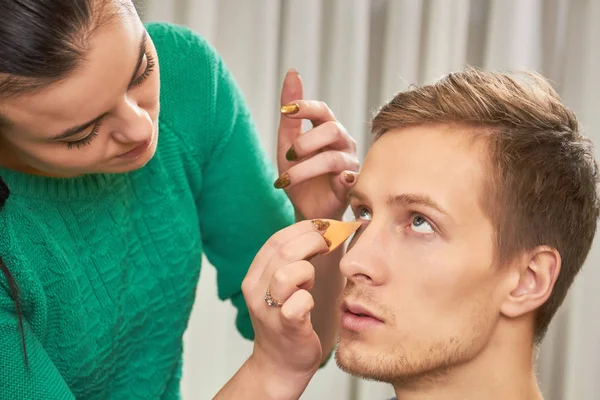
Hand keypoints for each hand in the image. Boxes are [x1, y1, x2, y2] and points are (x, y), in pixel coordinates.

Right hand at [241, 220, 330, 391]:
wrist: (279, 365)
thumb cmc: (290, 321)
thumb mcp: (286, 286)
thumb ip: (296, 261)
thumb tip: (326, 232)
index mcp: (256, 276)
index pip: (276, 240)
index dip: (303, 228)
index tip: (325, 226)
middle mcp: (256, 290)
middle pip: (283, 251)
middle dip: (313, 241)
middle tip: (329, 246)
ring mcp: (268, 310)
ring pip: (286, 274)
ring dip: (307, 272)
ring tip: (310, 284)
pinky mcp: (285, 328)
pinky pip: (297, 304)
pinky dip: (308, 299)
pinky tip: (310, 304)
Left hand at [275, 69, 358, 220]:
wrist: (305, 210)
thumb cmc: (299, 176)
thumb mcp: (287, 144)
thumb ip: (290, 115)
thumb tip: (292, 72)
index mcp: (327, 130)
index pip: (322, 110)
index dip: (306, 106)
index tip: (287, 110)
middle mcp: (342, 143)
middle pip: (332, 129)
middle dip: (306, 141)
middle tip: (288, 155)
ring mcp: (350, 164)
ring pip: (333, 158)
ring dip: (305, 168)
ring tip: (285, 180)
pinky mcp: (354, 186)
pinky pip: (349, 179)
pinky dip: (339, 180)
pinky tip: (330, 184)